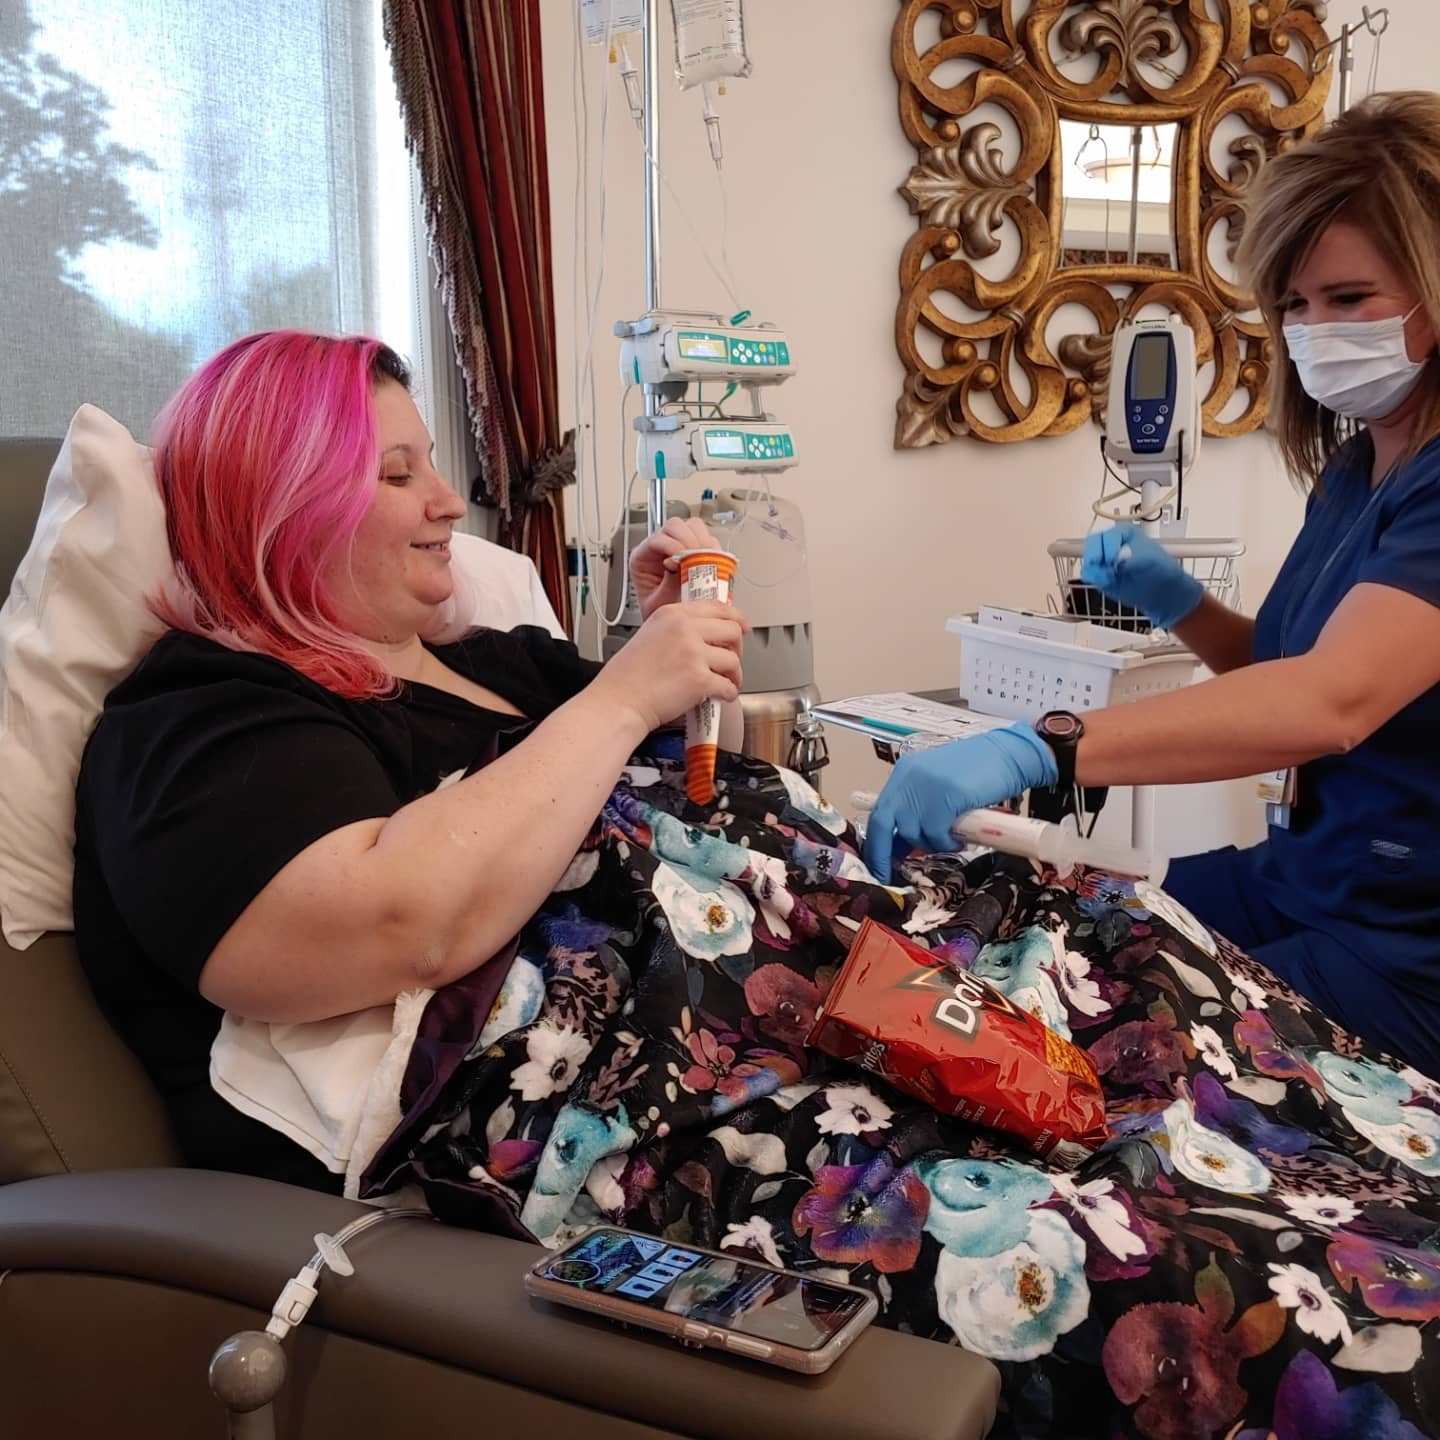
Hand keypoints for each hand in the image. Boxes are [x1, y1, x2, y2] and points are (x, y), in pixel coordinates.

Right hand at [592, 599, 749, 733]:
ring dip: (733, 675)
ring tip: (724, 682)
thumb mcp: (650, 634)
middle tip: (731, 660)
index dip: (736, 617)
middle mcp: (685, 628)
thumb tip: (706, 635)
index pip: (716, 606)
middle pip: (732, 630)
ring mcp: (694, 653)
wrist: (618, 701)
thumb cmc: (627, 675)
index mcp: (672, 614)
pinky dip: (727, 694)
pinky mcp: (700, 679)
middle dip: (736, 648)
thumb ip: (678, 629)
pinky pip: (728, 686)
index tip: (742, 625)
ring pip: (733, 660)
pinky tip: (719, 697)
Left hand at [629, 517, 723, 620]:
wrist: (673, 629)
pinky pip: (709, 541)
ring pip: (694, 528)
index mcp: (643, 559)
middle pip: (676, 526)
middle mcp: (660, 550)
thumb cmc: (661, 618)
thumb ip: (669, 584)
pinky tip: (712, 565)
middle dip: (688, 540)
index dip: (671, 545)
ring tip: (705, 561)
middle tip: (695, 558)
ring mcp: (680, 548)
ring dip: (702, 542)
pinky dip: (714, 550)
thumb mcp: (660, 604)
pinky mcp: (697, 554)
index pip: (657, 538)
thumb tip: (680, 564)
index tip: (680, 561)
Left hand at [862, 724, 1058, 883]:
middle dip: (882, 853)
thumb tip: (903, 843)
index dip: (876, 842)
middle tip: (888, 874)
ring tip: (951, 840)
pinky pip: (936, 833)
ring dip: (931, 844)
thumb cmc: (980, 771)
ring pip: (912, 831)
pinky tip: (961, 839)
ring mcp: (925, 786)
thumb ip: (919, 809)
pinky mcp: (945, 796)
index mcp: (904, 773)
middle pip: (882, 823)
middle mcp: (909, 778)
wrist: (1010, 754)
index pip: (879, 812)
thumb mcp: (939, 787)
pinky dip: (947, 843)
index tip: (879, 864)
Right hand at [1079, 523, 1202, 630]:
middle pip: (1092, 543)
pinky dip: (1094, 578)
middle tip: (1105, 567)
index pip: (1108, 535)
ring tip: (1110, 579)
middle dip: (1096, 556)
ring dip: (1096, 570)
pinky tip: (1107, 582)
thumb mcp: (1151, 560)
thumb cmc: (1159, 571)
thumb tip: (1121, 559)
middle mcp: (1110, 543)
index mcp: (1124, 533)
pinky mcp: (1099, 573)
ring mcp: (1103, 559)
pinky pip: (1088, 573)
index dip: (1109, 547)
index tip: (1114, 560)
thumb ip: (1134, 558)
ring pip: (1088, 560)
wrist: (1159, 591)